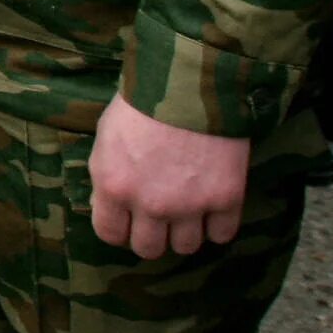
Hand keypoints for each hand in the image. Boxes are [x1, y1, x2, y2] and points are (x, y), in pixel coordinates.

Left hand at [88, 96, 250, 258]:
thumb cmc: (141, 104)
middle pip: (149, 249)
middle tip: (158, 217)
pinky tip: (212, 206)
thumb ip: (107, 176)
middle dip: (151, 235)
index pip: (110, 234)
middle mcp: (150, 204)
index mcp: (114, 187)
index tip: (127, 221)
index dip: (118, 229)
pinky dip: (218, 225)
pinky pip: (222, 235)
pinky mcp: (225, 200)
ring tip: (186, 209)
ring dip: (185, 232)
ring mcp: (190, 205)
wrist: (190, 83)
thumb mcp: (106, 138)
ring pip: (186, 247)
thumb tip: (110, 204)